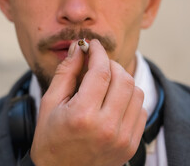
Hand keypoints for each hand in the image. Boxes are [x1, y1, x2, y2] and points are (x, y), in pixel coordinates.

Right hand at [30, 39, 146, 165]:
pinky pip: (140, 109)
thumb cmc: (50, 139)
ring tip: (105, 82)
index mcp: (83, 116)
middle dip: (111, 64)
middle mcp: (107, 127)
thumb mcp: (49, 103)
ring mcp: (123, 138)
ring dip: (122, 80)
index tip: (93, 45)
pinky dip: (129, 98)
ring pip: (136, 91)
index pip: (101, 72)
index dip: (98, 52)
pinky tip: (114, 100)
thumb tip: (78, 47)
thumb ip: (65, 72)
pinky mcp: (131, 145)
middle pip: (123, 78)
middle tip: (97, 63)